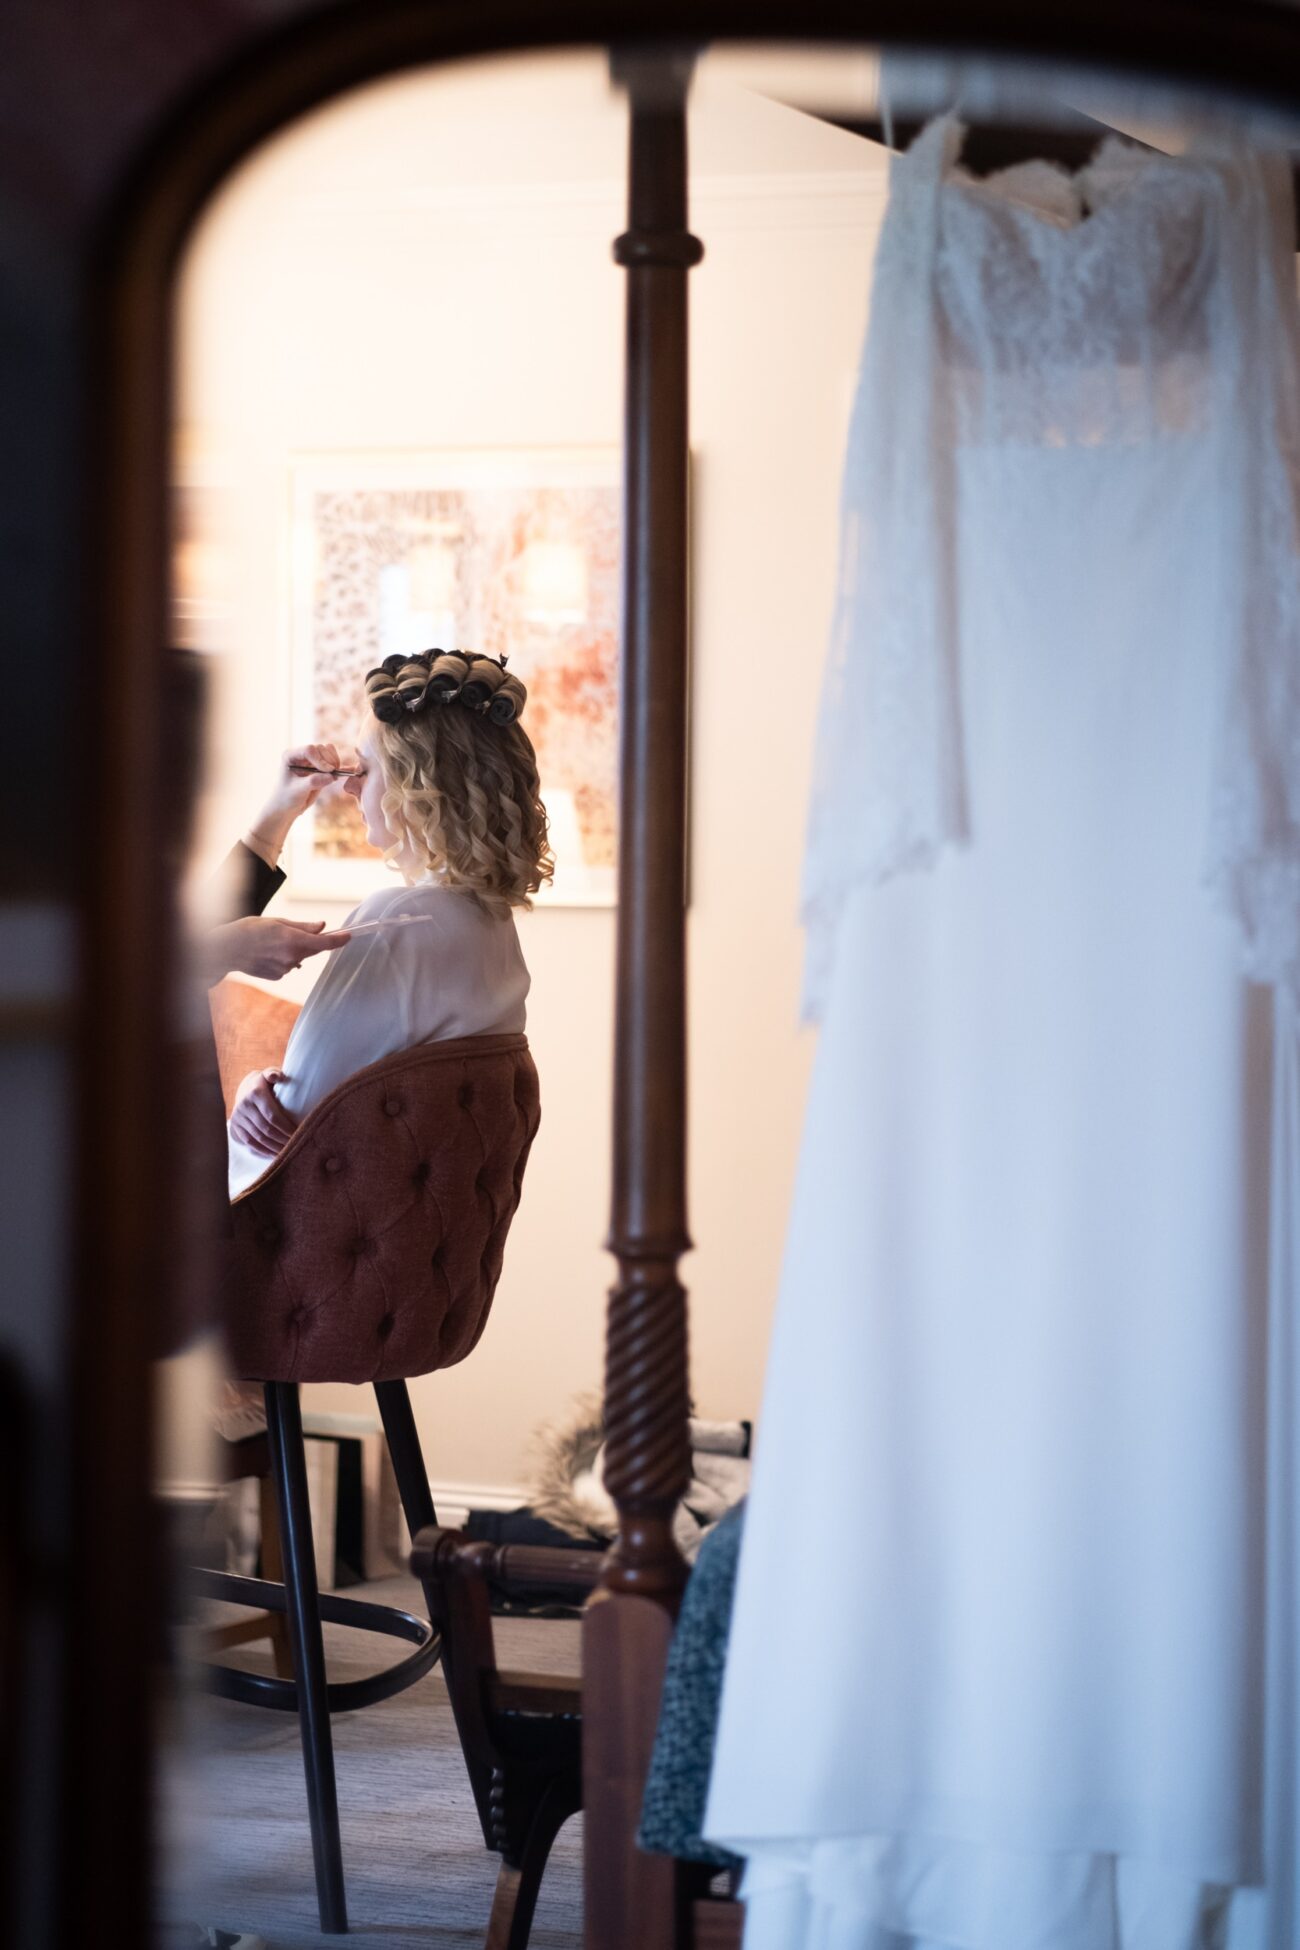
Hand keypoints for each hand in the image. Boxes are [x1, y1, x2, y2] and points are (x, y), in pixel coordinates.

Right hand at [205, 915, 350, 983]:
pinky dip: (282, 958)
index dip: (339, 940)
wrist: (226, 949)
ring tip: (270, 942)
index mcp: (293, 941)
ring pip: (298, 957)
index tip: (348, 936)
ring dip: (292, 949)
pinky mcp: (277, 976)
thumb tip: (322, 927)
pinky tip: (266, 953)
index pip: (325, 943)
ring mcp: (285, 969)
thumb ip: (303, 926)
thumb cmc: (249, 930)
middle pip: (312, 949)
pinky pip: (287, 965)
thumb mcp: (277, 922)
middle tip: (290, 932)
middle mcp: (292, 957)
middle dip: (309, 941)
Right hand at [229, 1068, 297, 1159]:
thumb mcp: (269, 1074)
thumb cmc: (266, 1083)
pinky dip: (264, 1151)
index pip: (272, 1115)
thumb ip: (274, 1074)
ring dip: (274, 1148)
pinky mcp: (235, 1127)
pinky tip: (275, 1154)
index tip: (299, 1133)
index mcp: (255, 1093)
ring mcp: (238, 1118)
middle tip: (297, 1145)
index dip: (286, 1127)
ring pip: (258, 1138)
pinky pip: (250, 1143)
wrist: (244, 1089)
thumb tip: (278, 1077)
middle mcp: (244, 1106)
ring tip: (289, 1152)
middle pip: (266, 1129)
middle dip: (282, 1139)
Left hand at [244, 744, 353, 864]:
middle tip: (332, 776)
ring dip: (334, 762)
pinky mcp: (320, 766)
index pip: (309, 750)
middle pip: (320, 749)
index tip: (328, 772)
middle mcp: (301, 754)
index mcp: (290, 756)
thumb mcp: (298, 791)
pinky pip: (332, 758)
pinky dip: (337, 765)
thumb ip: (313, 782)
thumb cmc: (287, 798)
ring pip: (328, 751)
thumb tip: (331, 776)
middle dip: (329, 761)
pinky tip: (336, 776)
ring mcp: (311, 759)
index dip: (320, 760)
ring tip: (333, 776)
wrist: (288, 807)